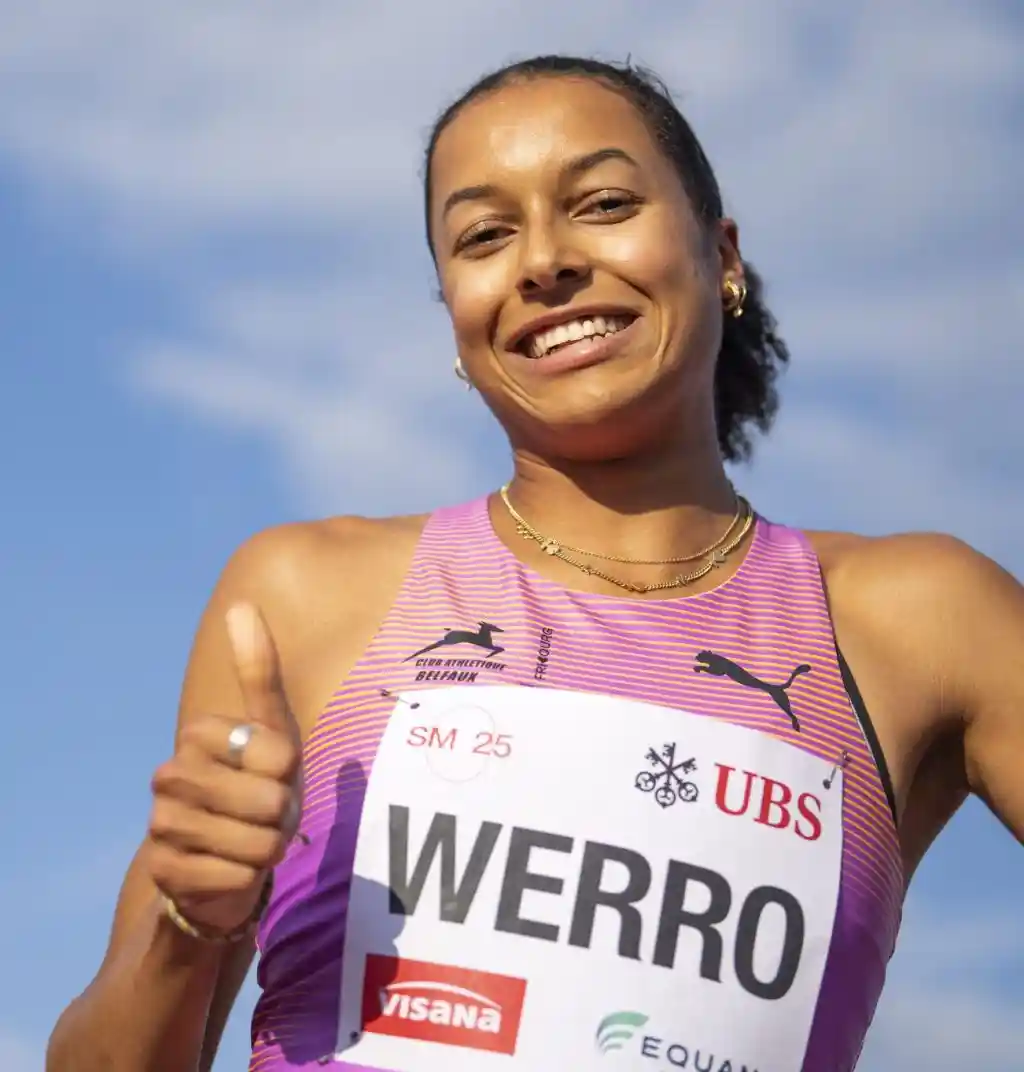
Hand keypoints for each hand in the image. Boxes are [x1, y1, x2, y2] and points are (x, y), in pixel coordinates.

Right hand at [147, 602, 302, 934]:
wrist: (226, 858)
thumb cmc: (259, 785)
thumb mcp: (271, 728)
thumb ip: (258, 669)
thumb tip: (241, 604)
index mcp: (198, 735)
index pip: (281, 756)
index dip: (290, 774)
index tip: (273, 776)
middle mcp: (168, 775)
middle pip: (270, 801)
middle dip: (283, 817)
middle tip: (267, 816)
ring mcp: (161, 824)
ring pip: (256, 842)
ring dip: (267, 849)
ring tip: (251, 842)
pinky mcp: (163, 872)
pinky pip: (236, 877)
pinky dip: (247, 879)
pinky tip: (229, 871)